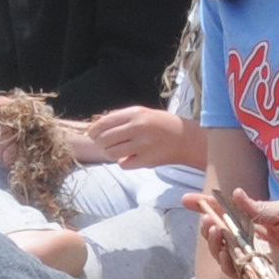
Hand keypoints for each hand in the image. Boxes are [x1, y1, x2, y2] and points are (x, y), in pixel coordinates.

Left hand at [77, 105, 205, 169]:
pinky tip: (132, 157)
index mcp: (135, 113)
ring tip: (118, 151)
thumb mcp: (142, 113)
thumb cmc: (161, 124)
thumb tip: (97, 126)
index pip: (104, 122)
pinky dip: (124, 162)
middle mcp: (138, 127)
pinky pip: (124, 164)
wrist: (186, 138)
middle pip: (105, 139)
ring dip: (111, 153)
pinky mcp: (147, 160)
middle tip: (104, 144)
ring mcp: (142, 145)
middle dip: (100, 143)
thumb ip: (121, 118)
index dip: (94, 130)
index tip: (92, 134)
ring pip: (111, 153)